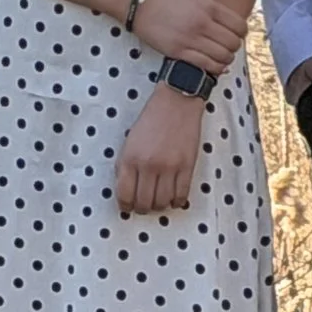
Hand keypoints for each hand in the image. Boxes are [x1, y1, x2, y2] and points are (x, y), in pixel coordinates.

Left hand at [116, 87, 204, 215]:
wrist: (175, 103)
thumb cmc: (151, 120)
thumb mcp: (129, 141)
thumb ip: (125, 165)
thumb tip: (125, 190)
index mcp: (130, 158)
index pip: (124, 194)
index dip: (125, 206)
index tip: (127, 207)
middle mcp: (148, 165)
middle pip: (144, 203)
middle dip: (142, 209)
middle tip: (143, 206)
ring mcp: (169, 167)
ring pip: (162, 203)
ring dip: (159, 206)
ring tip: (158, 201)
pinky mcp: (187, 166)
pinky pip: (182, 196)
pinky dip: (177, 202)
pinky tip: (174, 198)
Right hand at [131, 0, 254, 72]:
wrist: (136, 2)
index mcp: (208, 6)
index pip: (239, 26)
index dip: (243, 31)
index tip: (237, 31)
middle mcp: (201, 24)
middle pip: (233, 43)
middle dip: (235, 44)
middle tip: (229, 42)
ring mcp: (190, 39)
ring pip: (222, 57)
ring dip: (227, 57)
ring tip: (222, 52)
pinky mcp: (178, 52)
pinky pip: (206, 66)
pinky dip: (215, 67)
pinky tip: (214, 62)